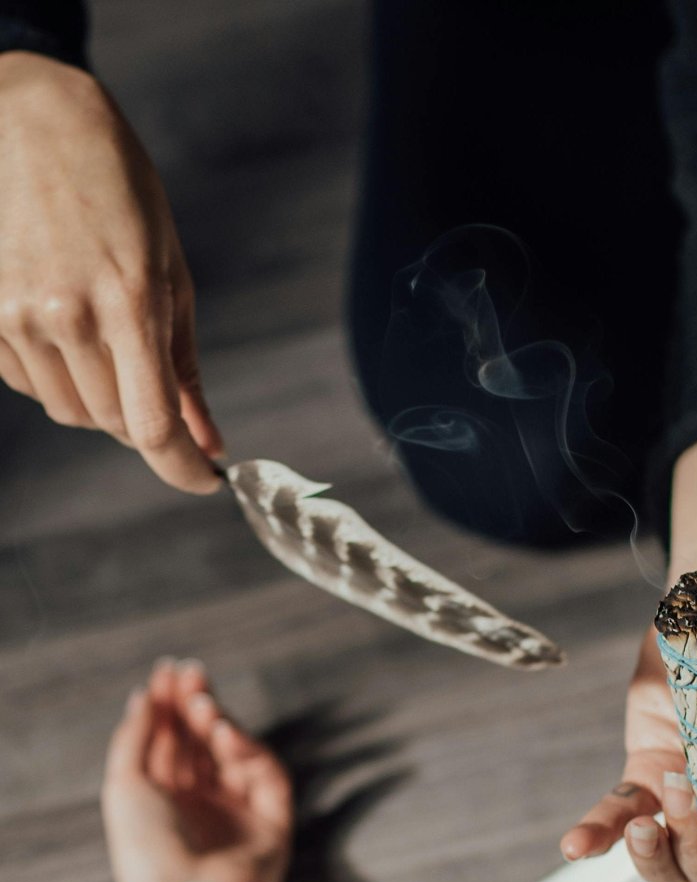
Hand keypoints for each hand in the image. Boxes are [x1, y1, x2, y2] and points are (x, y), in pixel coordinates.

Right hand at [0, 52, 221, 492]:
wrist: (28, 118)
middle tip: (154, 383)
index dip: (182, 468)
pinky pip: (26, 382)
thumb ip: (185, 367)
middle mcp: (65, 317)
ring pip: (69, 410)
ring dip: (100, 399)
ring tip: (106, 339)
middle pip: (113, 425)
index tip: (204, 479)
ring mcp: (12, 315)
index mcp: (128, 304)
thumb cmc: (119, 191)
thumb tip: (210, 440)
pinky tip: (63, 326)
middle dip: (145, 421)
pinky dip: (56, 375)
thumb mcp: (171, 274)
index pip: (153, 425)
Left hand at [102, 659, 292, 881]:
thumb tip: (144, 695)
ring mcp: (239, 809)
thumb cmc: (146, 849)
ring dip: (219, 722)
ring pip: (236, 751)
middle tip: (193, 674)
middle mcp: (203, 803)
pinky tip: (225, 733)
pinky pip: (266, 772)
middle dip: (197, 705)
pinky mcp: (273, 817)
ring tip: (203, 705)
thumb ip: (135, 735)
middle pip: (203, 742)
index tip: (170, 670)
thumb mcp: (124, 786)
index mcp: (166, 801)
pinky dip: (247, 748)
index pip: (172, 742)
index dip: (172, 706)